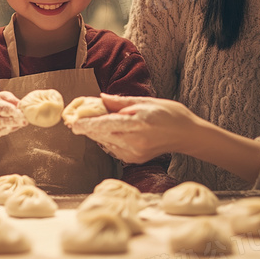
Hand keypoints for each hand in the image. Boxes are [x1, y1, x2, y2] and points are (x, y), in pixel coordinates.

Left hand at [70, 94, 203, 162]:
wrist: (187, 135)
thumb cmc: (169, 113)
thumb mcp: (146, 101)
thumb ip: (121, 102)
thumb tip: (100, 99)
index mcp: (138, 123)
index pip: (107, 125)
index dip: (88, 124)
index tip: (74, 123)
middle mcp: (135, 141)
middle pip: (102, 135)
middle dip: (86, 128)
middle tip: (72, 121)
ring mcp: (134, 153)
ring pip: (105, 142)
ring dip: (95, 133)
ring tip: (85, 123)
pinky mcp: (135, 159)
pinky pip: (113, 149)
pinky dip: (105, 140)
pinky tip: (105, 132)